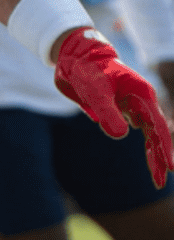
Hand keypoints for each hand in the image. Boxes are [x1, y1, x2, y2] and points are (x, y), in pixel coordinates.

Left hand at [55, 29, 173, 187]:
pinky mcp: (121, 108)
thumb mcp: (95, 91)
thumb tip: (122, 136)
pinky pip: (136, 129)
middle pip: (156, 134)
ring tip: (157, 176)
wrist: (75, 57)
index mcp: (141, 95)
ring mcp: (133, 105)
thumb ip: (108, 112)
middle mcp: (141, 101)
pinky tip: (150, 157)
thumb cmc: (88, 70)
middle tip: (160, 182)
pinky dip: (145, 145)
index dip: (164, 147)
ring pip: (148, 134)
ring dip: (153, 154)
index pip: (157, 126)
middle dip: (159, 157)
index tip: (171, 167)